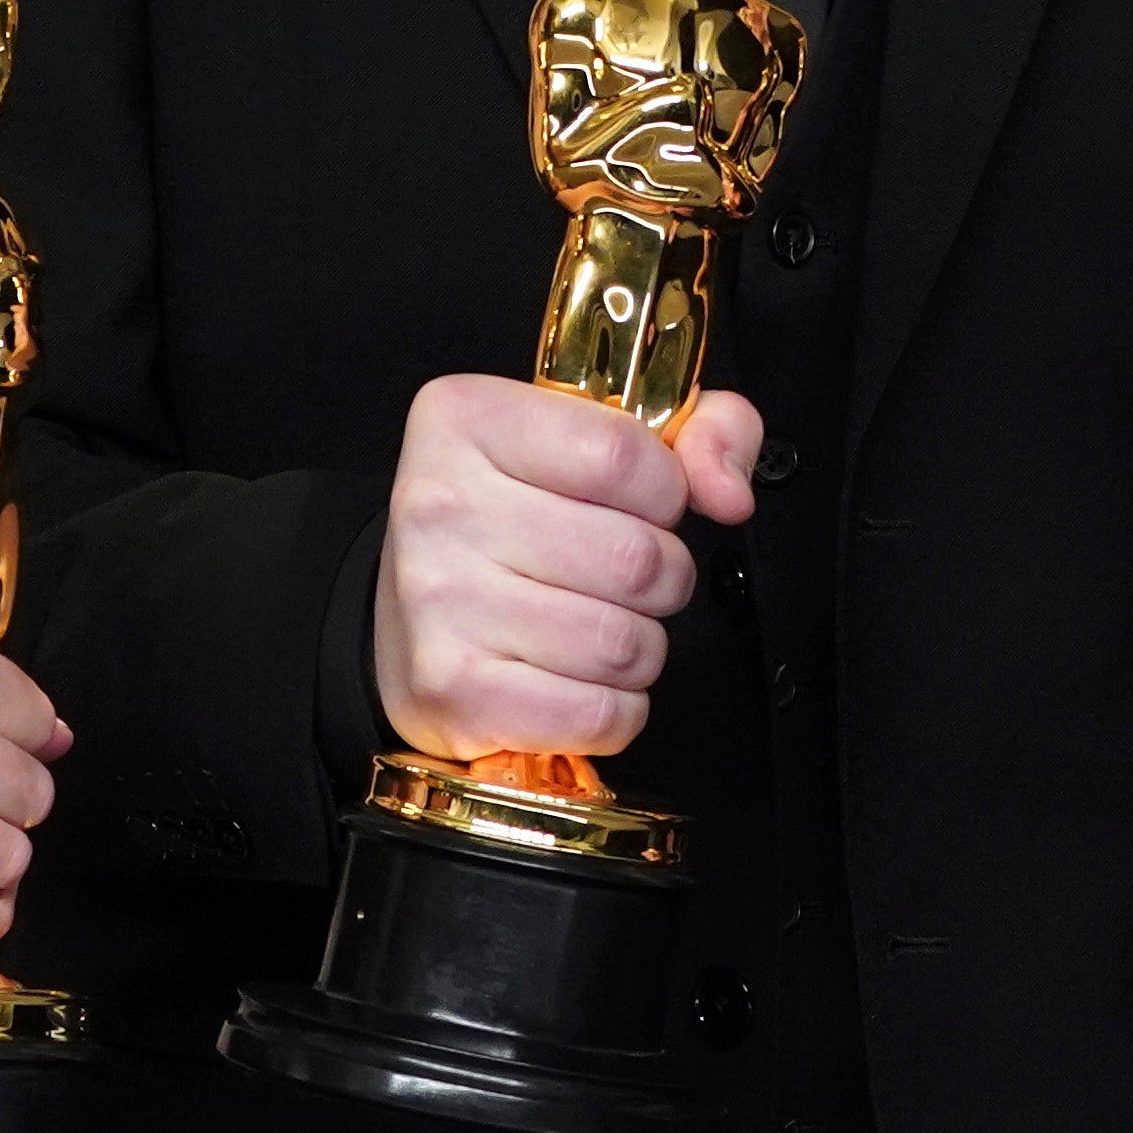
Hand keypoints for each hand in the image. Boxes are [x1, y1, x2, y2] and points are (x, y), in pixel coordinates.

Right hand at [375, 375, 761, 760]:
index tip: (646, 504)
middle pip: (635, 558)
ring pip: (624, 645)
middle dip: (662, 577)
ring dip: (638, 648)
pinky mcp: (453, 689)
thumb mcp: (597, 436)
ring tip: (598, 628)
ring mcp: (439, 601)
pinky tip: (577, 681)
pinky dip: (614, 709)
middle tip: (626, 577)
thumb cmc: (514, 521)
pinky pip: (597, 714)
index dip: (666, 491)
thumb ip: (699, 429)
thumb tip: (730, 494)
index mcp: (467, 419)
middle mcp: (440, 504)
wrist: (402, 621)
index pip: (622, 454)